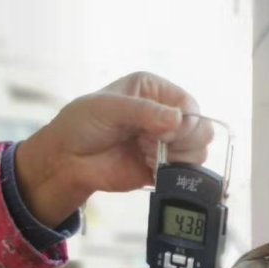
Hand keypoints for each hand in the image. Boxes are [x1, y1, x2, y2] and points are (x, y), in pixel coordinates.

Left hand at [15, 71, 212, 226]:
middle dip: (181, 140)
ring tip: (143, 152)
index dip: (186, 120)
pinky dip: (169, 173)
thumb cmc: (81, 125)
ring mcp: (165, 144)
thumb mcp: (109, 107)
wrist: (68, 160)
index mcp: (154, 91)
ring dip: (172, 156)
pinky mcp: (162, 169)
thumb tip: (178, 119)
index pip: (189, 104)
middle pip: (201, 130)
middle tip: (153, 142)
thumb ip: (144, 111)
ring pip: (197, 153)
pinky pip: (184, 174)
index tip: (165, 131)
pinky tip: (146, 166)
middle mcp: (164, 116)